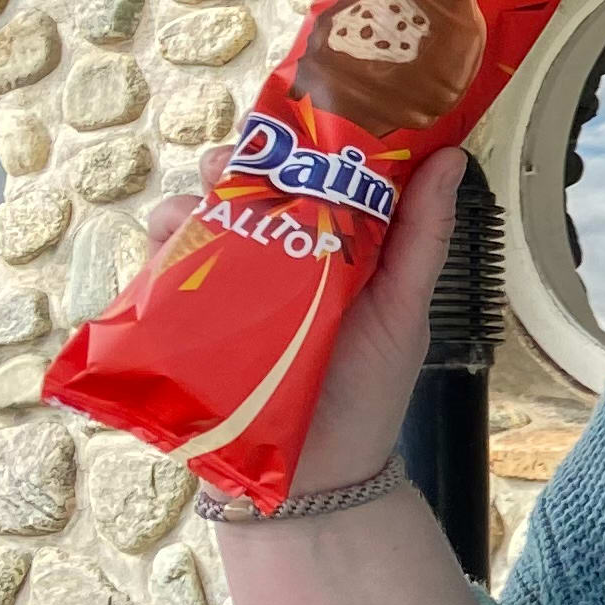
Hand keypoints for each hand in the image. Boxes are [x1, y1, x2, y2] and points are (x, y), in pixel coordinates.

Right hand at [139, 143, 466, 493]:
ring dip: (185, 208)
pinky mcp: (182, 330)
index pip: (299, 177)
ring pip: (188, 229)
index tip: (288, 126)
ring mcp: (220, 294)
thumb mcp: (405, 306)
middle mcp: (266, 261)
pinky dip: (154, 259)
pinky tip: (168, 252)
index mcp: (322, 247)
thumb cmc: (369, 391)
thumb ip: (422, 235)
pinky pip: (153, 283)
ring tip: (198, 214)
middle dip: (228, 169)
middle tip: (232, 168)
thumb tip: (451, 157)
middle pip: (235, 194)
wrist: (322, 478)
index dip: (288, 145)